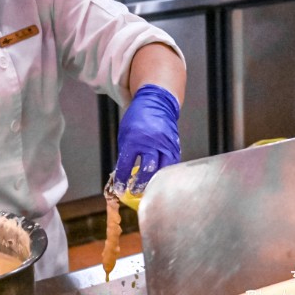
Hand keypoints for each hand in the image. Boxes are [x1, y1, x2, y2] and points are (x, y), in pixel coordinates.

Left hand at [113, 84, 181, 204]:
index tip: (120, 188)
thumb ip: (125, 154)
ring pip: (162, 169)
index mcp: (133, 139)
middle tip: (134, 192)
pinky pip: (171, 164)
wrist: (157, 103)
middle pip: (147, 170)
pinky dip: (165, 173)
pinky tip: (160, 179)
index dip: (122, 179)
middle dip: (140, 184)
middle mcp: (150, 143)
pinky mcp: (174, 146)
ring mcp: (164, 144)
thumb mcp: (125, 134)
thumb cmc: (137, 119)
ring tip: (148, 189)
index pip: (126, 165)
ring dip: (154, 182)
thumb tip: (123, 175)